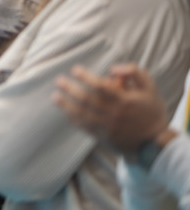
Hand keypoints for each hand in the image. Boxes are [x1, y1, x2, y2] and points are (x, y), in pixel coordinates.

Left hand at [53, 63, 169, 152]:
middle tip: (58, 81)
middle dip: (71, 90)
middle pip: (87, 100)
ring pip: (82, 114)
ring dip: (67, 105)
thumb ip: (135, 73)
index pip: (101, 87)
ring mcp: (107, 127)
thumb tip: (113, 69)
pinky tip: (65, 111)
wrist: (155, 141)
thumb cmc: (151, 111)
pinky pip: (84, 127)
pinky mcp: (103, 136)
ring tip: (55, 97)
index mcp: (125, 101)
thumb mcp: (150, 88)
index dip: (86, 78)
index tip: (75, 70)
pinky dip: (73, 119)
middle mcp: (114, 114)